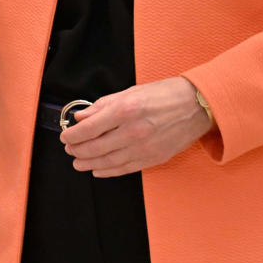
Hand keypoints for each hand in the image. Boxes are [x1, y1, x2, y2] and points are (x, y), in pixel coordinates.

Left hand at [57, 77, 213, 176]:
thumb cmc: (165, 94)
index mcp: (125, 110)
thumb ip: (103, 105)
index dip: (72, 135)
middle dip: (77, 150)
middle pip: (95, 147)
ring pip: (108, 162)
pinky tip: (98, 170)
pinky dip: (108, 171)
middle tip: (69, 149)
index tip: (65, 135)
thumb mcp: (131, 91)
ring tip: (78, 162)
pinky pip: (125, 169)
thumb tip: (81, 116)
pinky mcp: (153, 158)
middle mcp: (132, 131)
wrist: (197, 106)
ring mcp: (143, 148)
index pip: (88, 128)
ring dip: (89, 164)